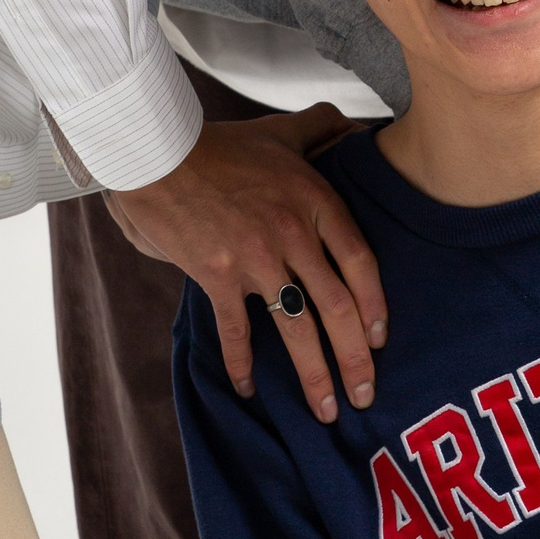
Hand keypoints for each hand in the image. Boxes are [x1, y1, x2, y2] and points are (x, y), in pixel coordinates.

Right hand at [107, 107, 386, 421]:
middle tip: (366, 396)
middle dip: (355, 359)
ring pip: (297, 327)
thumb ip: (325, 128)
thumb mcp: (282, 131)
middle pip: (338, 307)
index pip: (361, 263)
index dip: (376, 306)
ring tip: (325, 410)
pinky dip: (242, 362)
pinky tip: (249, 388)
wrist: (158, 153)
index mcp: (315, 201)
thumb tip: (362, 128)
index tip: (381, 340)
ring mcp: (255, 258)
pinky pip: (236, 329)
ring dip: (314, 375)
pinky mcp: (217, 274)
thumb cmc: (220, 145)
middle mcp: (292, 234)